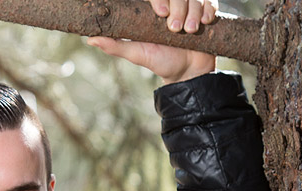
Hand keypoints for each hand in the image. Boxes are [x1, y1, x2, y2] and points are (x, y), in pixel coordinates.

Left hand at [86, 0, 217, 83]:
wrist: (188, 73)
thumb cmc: (160, 62)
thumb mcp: (137, 54)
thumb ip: (115, 45)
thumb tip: (90, 39)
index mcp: (154, 8)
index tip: (162, 14)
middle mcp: (173, 4)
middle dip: (179, 9)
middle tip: (176, 31)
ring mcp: (190, 6)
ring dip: (194, 12)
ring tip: (189, 32)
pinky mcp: (207, 11)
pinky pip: (211, 1)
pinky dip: (209, 10)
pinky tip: (205, 23)